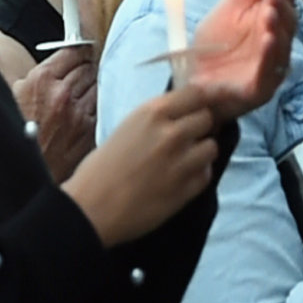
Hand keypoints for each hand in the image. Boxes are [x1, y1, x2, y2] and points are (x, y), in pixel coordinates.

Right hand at [11, 52, 97, 184]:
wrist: (18, 173)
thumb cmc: (12, 134)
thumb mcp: (14, 96)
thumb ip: (36, 76)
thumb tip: (55, 63)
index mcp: (42, 80)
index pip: (73, 51)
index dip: (79, 50)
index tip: (82, 50)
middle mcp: (63, 94)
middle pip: (88, 68)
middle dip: (86, 68)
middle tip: (82, 72)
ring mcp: (79, 114)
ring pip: (98, 87)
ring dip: (92, 88)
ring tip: (81, 94)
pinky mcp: (89, 132)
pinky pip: (99, 110)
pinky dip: (94, 108)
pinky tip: (84, 113)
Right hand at [64, 89, 219, 247]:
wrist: (91, 209)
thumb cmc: (100, 170)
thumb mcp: (127, 128)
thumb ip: (157, 118)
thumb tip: (184, 112)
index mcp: (152, 113)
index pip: (197, 93)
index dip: (203, 99)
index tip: (204, 104)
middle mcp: (171, 133)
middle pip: (207, 118)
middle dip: (200, 126)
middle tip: (188, 137)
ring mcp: (182, 162)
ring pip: (212, 146)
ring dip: (201, 152)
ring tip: (183, 161)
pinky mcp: (187, 189)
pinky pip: (206, 174)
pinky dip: (198, 175)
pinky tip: (178, 179)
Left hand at [186, 0, 295, 118]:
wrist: (191, 77)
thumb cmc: (214, 41)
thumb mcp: (232, 4)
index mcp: (272, 23)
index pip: (287, 4)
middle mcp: (277, 45)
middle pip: (289, 23)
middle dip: (281, 6)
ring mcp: (271, 67)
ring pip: (282, 46)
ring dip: (277, 27)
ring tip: (268, 12)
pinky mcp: (261, 87)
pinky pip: (269, 70)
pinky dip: (270, 54)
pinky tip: (268, 39)